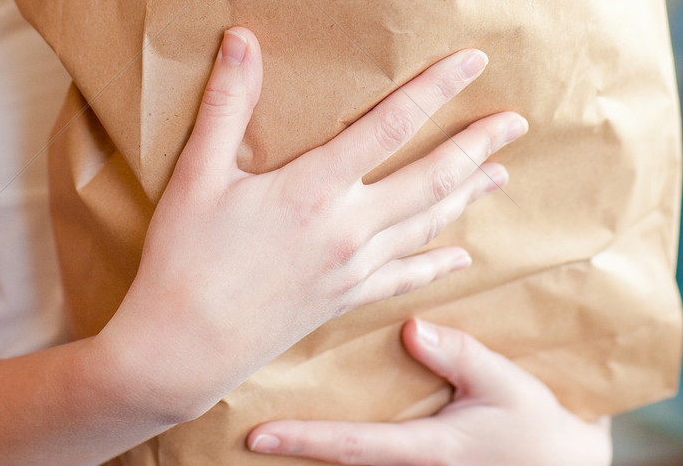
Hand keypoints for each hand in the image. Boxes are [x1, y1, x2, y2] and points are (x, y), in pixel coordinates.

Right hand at [106, 28, 526, 422]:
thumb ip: (227, 104)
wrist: (181, 351)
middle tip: (515, 121)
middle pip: (429, 178)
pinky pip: (405, 278)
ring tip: (501, 173)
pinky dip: (437, 264)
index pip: (390, 125)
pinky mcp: (343, 301)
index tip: (472, 61)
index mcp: (314, 189)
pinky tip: (462, 257)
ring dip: (467, 195)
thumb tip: (243, 38)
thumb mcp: (198, 174)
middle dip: (475, 145)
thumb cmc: (184, 258)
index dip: (434, 88)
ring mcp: (351, 269)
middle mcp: (347, 228)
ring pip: (427, 225)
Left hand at [247, 319, 612, 464]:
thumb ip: (463, 358)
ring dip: (316, 443)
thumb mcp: (508, 388)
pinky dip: (344, 439)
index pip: (352, 446)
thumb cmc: (541, 431)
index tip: (256, 437)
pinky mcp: (426, 463)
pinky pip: (375, 452)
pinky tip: (324, 418)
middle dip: (293, 443)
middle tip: (239, 424)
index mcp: (426, 450)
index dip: (303, 441)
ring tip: (270, 416)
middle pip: (340, 457)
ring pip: (355, 457)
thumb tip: (411, 328)